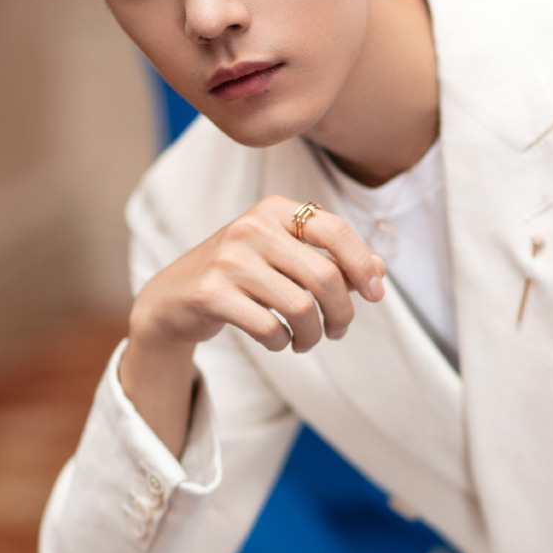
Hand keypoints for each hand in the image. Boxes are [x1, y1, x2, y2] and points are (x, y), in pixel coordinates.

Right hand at [120, 196, 384, 453]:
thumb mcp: (283, 258)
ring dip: (312, 335)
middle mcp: (251, 227)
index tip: (374, 295)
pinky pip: (269, 327)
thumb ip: (329, 259)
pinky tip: (278, 341)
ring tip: (306, 341)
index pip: (335, 230)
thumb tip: (380, 270)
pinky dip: (282, 342)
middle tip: (338, 331)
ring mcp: (229, 259)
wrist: (173, 298)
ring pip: (301, 307)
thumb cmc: (239, 276)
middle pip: (325, 276)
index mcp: (274, 210)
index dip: (362, 264)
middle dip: (342, 313)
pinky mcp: (212, 293)